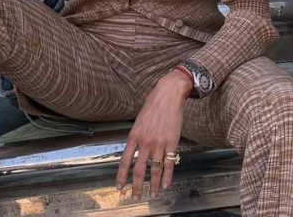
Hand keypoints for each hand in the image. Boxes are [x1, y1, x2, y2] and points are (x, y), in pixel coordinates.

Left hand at [116, 71, 190, 198]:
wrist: (168, 94)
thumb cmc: (152, 104)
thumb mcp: (138, 120)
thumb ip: (136, 136)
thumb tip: (134, 150)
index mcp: (134, 136)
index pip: (124, 161)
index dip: (121, 176)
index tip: (120, 187)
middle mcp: (145, 142)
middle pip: (140, 170)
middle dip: (137, 186)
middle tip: (136, 197)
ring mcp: (159, 143)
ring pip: (155, 170)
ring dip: (154, 185)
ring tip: (153, 194)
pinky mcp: (172, 142)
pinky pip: (169, 164)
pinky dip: (168, 176)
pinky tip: (166, 185)